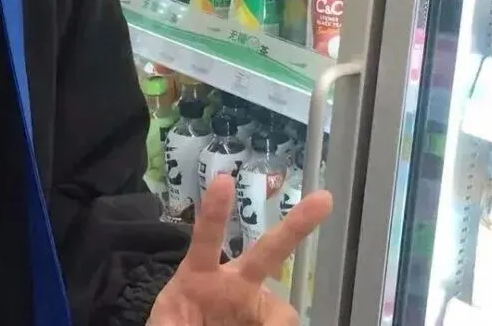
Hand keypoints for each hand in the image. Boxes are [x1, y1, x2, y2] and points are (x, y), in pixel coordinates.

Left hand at [148, 174, 332, 325]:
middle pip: (268, 251)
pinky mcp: (267, 323)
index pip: (206, 238)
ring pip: (282, 310)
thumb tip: (213, 319)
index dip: (214, 212)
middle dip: (296, 225)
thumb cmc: (174, 322)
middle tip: (324, 199)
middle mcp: (234, 282)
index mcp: (199, 273)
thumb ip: (176, 322)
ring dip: (279, 325)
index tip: (224, 180)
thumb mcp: (166, 323)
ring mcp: (254, 305)